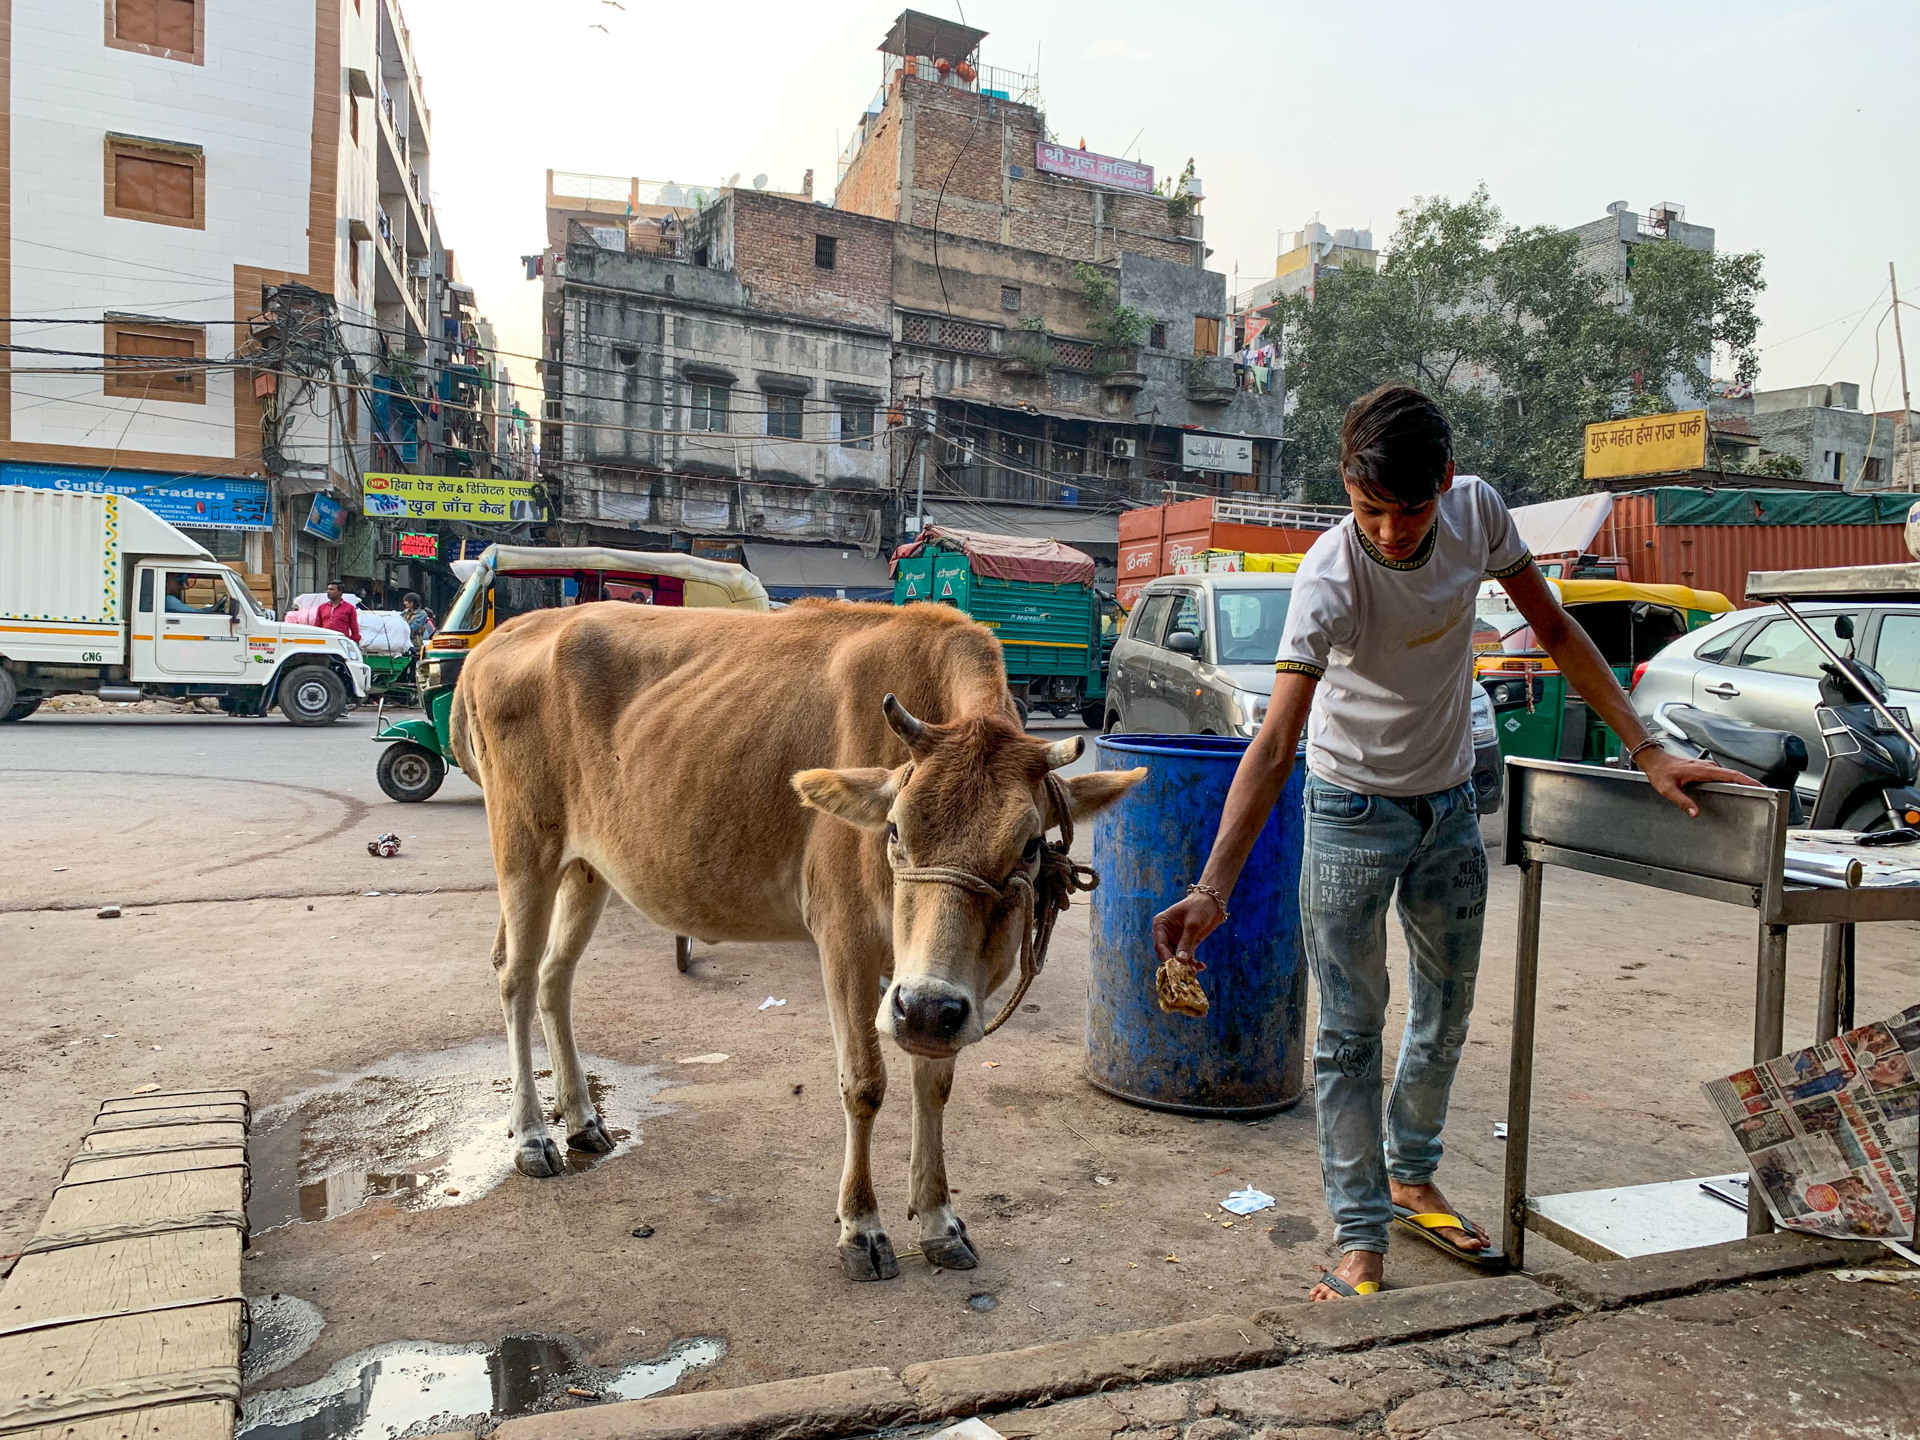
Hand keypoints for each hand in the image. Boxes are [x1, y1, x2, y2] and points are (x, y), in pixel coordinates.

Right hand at [1151, 891, 1226, 966]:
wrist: (1213, 903)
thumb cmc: (1199, 907)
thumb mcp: (1192, 924)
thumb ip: (1186, 942)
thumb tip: (1180, 959)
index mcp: (1161, 925)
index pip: (1159, 944)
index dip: (1165, 957)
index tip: (1173, 967)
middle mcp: (1166, 934)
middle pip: (1166, 954)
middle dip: (1175, 963)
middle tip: (1185, 972)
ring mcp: (1176, 940)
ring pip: (1176, 958)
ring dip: (1185, 966)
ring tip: (1194, 970)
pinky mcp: (1187, 945)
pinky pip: (1187, 958)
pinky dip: (1193, 963)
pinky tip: (1201, 966)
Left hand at [1637, 745, 1761, 816]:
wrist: (1654, 760)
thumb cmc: (1660, 772)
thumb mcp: (1669, 789)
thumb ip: (1682, 801)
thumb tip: (1695, 813)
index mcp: (1703, 770)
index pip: (1731, 775)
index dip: (1748, 780)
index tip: (1761, 786)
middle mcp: (1707, 767)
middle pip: (1734, 775)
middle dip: (1750, 782)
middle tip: (1764, 792)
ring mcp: (1706, 767)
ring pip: (1729, 775)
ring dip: (1741, 781)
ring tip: (1753, 791)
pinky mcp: (1704, 769)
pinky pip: (1722, 775)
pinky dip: (1732, 780)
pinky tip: (1734, 788)